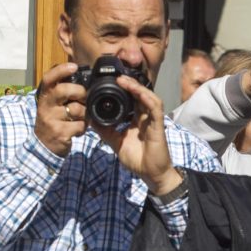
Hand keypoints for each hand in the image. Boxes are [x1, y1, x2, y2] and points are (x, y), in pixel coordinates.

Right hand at [34, 63, 86, 156]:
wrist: (44, 146)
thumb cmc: (53, 120)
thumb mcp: (52, 105)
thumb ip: (62, 92)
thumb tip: (81, 78)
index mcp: (44, 97)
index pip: (48, 79)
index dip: (61, 70)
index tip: (74, 66)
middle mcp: (45, 106)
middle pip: (63, 91)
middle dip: (80, 92)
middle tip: (85, 98)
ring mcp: (51, 120)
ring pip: (76, 109)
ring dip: (85, 114)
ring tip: (82, 118)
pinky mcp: (59, 133)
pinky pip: (79, 125)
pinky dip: (83, 128)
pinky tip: (78, 129)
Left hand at [91, 76, 181, 195]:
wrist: (151, 175)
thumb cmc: (138, 159)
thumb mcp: (116, 142)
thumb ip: (105, 130)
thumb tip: (91, 119)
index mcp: (137, 120)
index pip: (132, 99)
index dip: (124, 89)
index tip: (110, 82)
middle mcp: (146, 117)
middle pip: (140, 95)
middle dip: (129, 83)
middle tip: (116, 76)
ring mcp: (153, 121)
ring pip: (148, 97)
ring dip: (137, 87)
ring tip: (124, 81)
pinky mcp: (159, 126)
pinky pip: (155, 108)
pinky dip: (147, 99)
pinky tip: (139, 93)